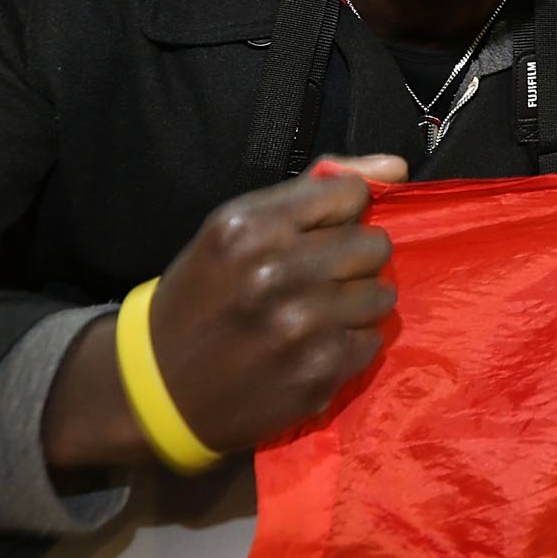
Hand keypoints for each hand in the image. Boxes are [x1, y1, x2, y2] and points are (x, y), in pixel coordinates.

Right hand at [41, 155, 406, 471]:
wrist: (159, 390)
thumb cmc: (204, 298)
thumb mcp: (236, 229)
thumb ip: (315, 189)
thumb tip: (396, 167)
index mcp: (250, 228)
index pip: (350, 194)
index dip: (341, 214)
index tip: (319, 234)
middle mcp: (275, 273)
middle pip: (375, 244)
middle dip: (353, 260)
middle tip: (318, 279)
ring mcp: (300, 327)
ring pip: (382, 293)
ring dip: (356, 304)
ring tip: (316, 315)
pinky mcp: (318, 373)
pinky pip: (372, 341)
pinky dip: (349, 345)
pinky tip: (311, 349)